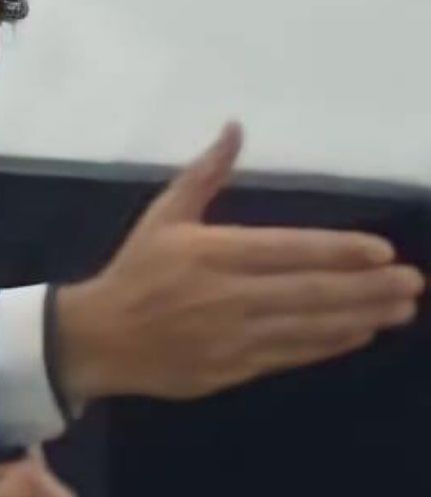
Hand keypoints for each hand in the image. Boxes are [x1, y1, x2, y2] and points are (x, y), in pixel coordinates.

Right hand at [56, 122, 423, 403]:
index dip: (338, 251)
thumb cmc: (135, 272)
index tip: (382, 251)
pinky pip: (289, 355)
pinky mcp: (231, 369)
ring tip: (400, 309)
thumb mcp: (163, 216)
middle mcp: (226, 296)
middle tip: (412, 283)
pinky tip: (358, 333)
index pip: (287, 251)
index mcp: (211, 253)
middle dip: (367, 289)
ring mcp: (231, 337)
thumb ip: (205, 175)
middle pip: (309, 292)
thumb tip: (235, 127)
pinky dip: (327, 344)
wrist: (97, 339)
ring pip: (308, 327)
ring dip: (360, 317)